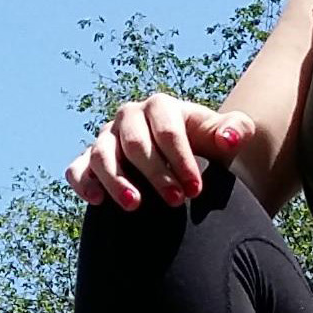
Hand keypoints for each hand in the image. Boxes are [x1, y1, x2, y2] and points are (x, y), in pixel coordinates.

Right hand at [66, 93, 254, 209]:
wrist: (182, 162)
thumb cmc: (205, 149)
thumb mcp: (224, 138)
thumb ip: (236, 130)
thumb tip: (229, 138)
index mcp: (160, 106)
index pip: (167, 130)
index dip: (181, 159)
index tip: (196, 189)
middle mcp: (128, 117)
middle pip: (134, 142)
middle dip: (155, 173)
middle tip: (175, 202)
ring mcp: (105, 138)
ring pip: (101, 154)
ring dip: (116, 179)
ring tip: (134, 205)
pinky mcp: (88, 160)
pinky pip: (76, 168)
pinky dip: (82, 182)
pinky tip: (97, 201)